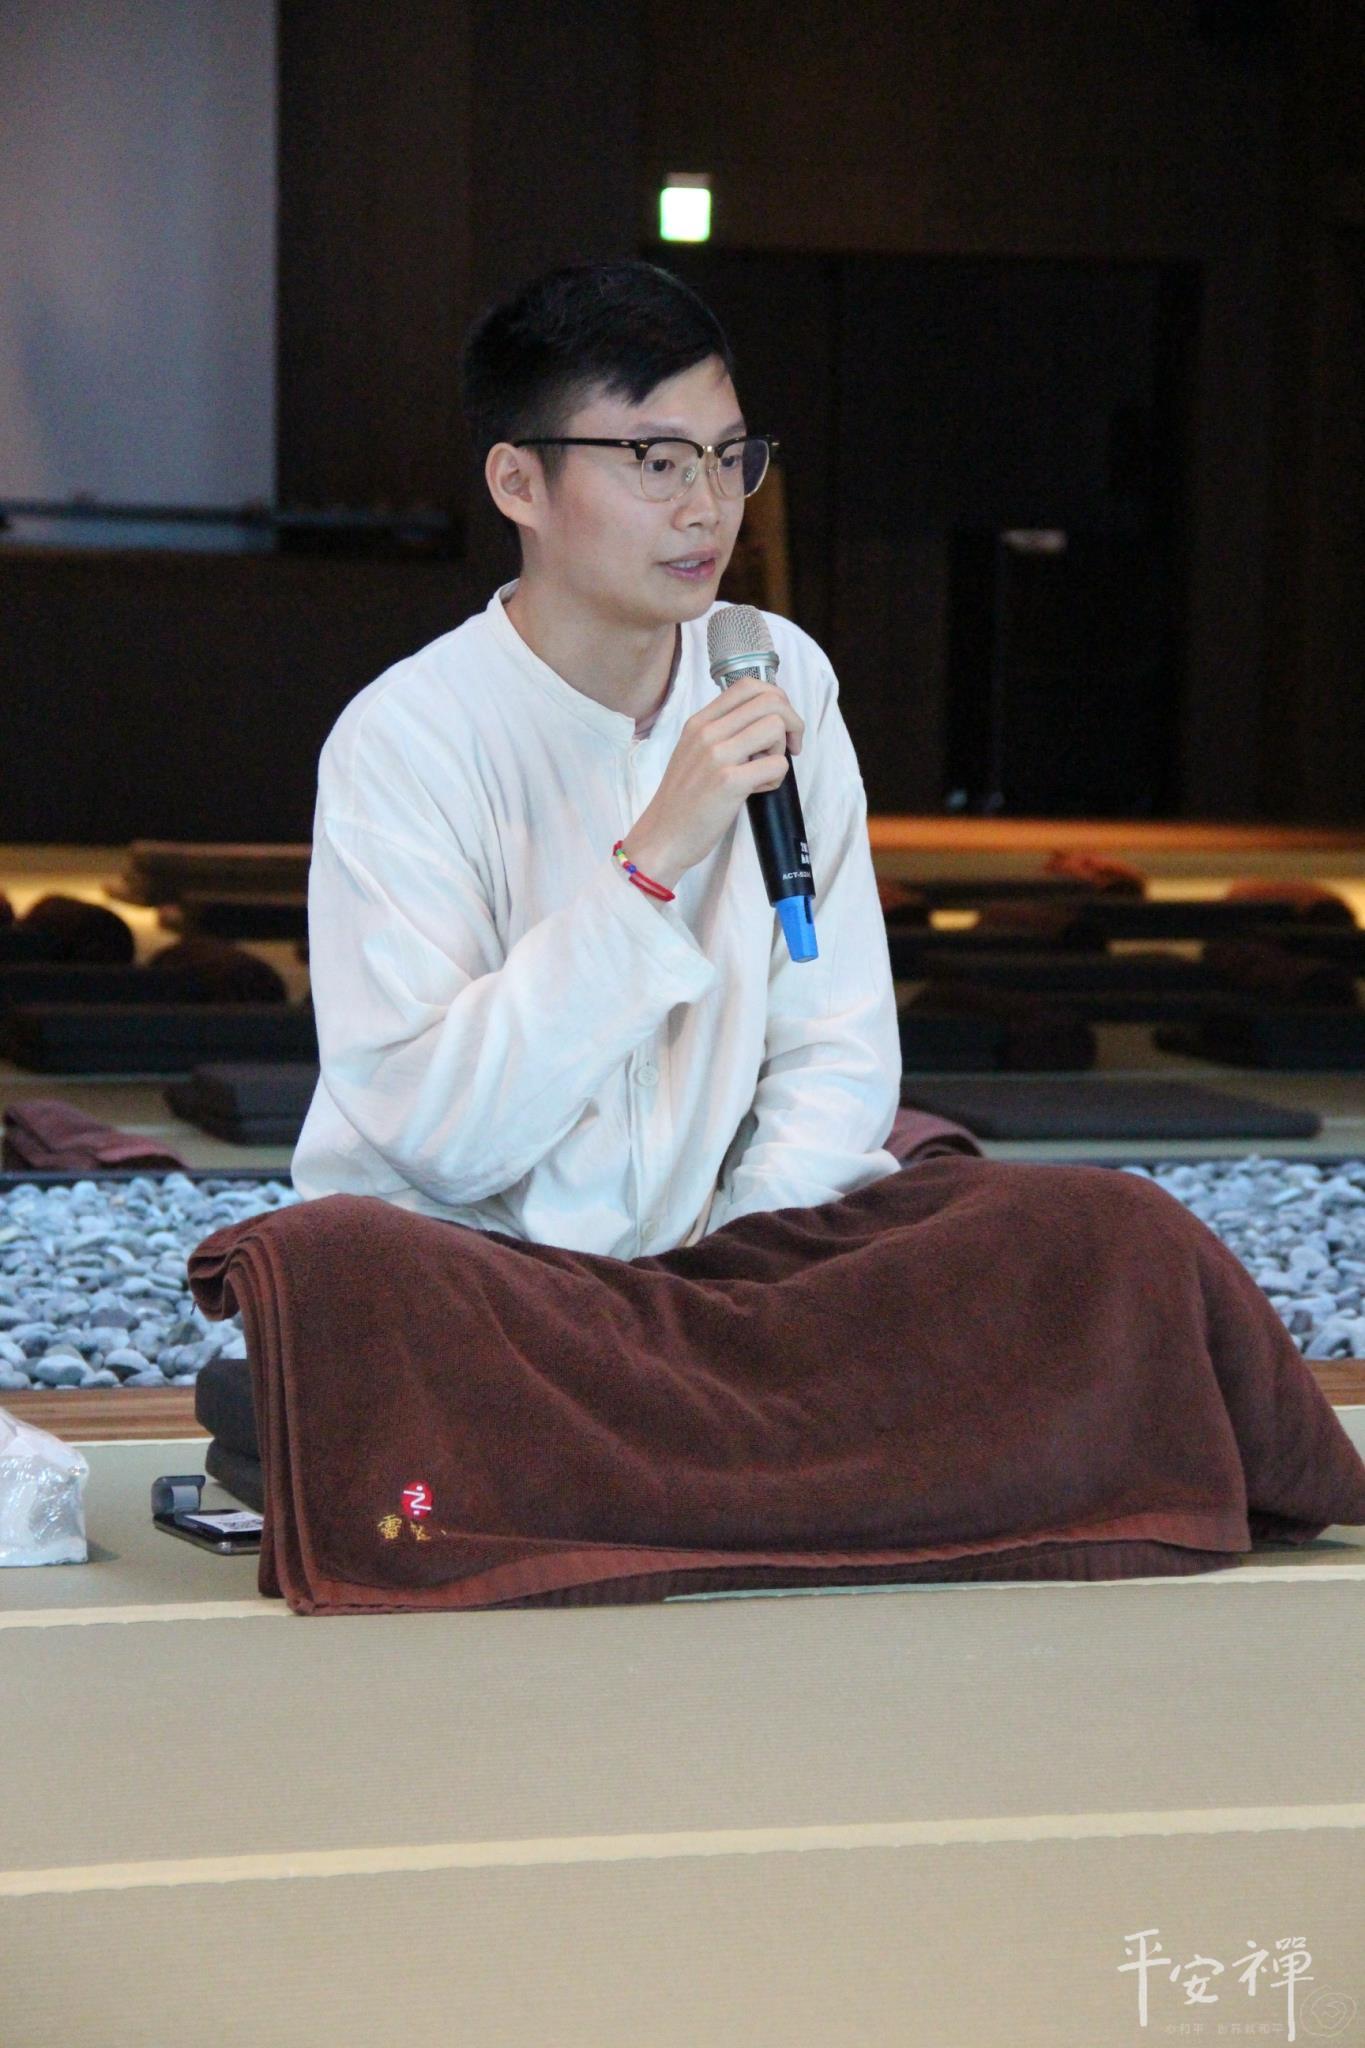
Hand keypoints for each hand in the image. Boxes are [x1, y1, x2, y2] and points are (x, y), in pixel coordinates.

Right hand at [621, 676, 804, 888]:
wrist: (662, 837)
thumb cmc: (683, 800)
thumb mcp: (692, 753)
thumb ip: (722, 733)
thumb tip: (764, 724)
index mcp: (699, 722)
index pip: (748, 686)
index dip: (776, 700)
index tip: (779, 726)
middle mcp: (707, 732)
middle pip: (770, 701)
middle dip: (791, 723)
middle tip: (788, 748)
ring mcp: (717, 756)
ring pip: (776, 727)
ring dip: (781, 750)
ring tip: (765, 771)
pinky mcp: (729, 782)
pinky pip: (776, 765)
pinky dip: (777, 778)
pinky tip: (758, 790)